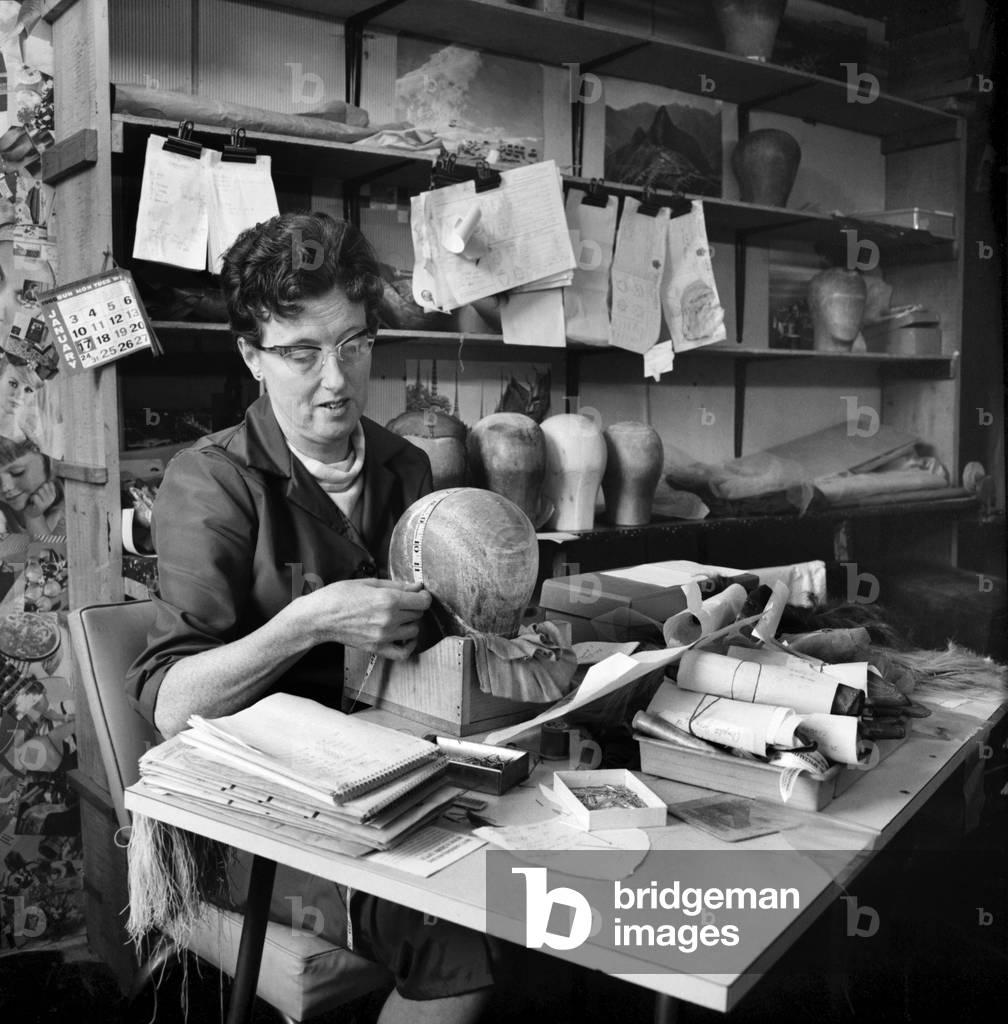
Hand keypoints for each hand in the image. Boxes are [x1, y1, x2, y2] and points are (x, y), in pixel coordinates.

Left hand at [26, 480, 56, 516]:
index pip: (49, 483)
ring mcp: (47, 502)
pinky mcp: (41, 506)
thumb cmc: (36, 501)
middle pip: (44, 485)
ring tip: (34, 498)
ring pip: (39, 490)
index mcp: (53, 494)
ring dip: (34, 493)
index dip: (42, 485)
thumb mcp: (42, 493)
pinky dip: (31, 498)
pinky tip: (32, 502)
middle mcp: (52, 498)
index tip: (40, 491)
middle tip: (36, 495)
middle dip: (38, 489)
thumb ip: (45, 486)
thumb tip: (48, 479)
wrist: (31, 513)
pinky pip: (35, 496)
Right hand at [290, 578, 431, 660]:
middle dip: (413, 606)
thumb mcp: (369, 582)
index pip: (423, 601)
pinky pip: (403, 653)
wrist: (319, 617)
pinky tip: (405, 637)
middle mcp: (389, 619)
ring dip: (410, 623)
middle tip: (403, 602)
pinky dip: (409, 645)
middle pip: (418, 614)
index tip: (418, 594)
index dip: (423, 596)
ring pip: (414, 630)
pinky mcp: (377, 648)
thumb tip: (417, 586)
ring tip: (398, 617)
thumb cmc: (339, 596)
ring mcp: (384, 636)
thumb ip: (397, 585)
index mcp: (388, 599)